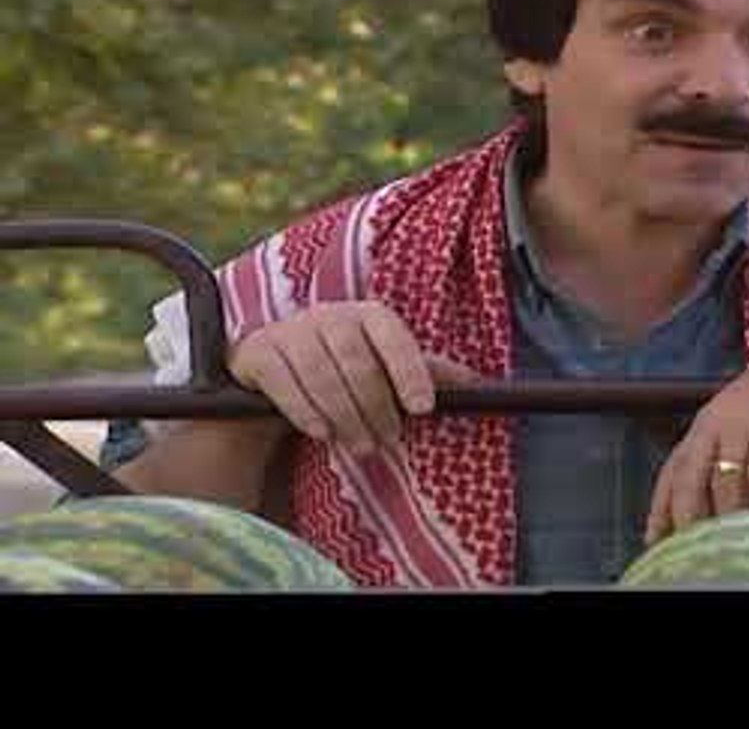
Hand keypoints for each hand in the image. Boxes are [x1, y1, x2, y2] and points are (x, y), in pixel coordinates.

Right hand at [228, 301, 469, 455]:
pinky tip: (322, 433)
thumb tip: (479, 383)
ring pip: (321, 375)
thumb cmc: (345, 369)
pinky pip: (285, 383)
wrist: (275, 371)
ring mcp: (291, 330)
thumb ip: (427, 372)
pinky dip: (306, 411)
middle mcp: (329, 315)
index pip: (393, 337)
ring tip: (361, 446)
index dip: (410, 371)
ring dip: (344, 416)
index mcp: (368, 315)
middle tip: (388, 440)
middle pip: (357, 362)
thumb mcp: (385, 368)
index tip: (423, 408)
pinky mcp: (259, 352)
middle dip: (376, 407)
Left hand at [643, 313, 748, 545]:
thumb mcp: (748, 421)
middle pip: (690, 480)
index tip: (654, 541)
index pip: (673, 471)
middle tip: (690, 555)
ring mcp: (746, 423)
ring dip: (726, 520)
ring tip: (726, 552)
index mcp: (706, 423)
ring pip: (725, 482)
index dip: (660, 508)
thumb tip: (720, 505)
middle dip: (687, 521)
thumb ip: (730, 455)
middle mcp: (717, 422)